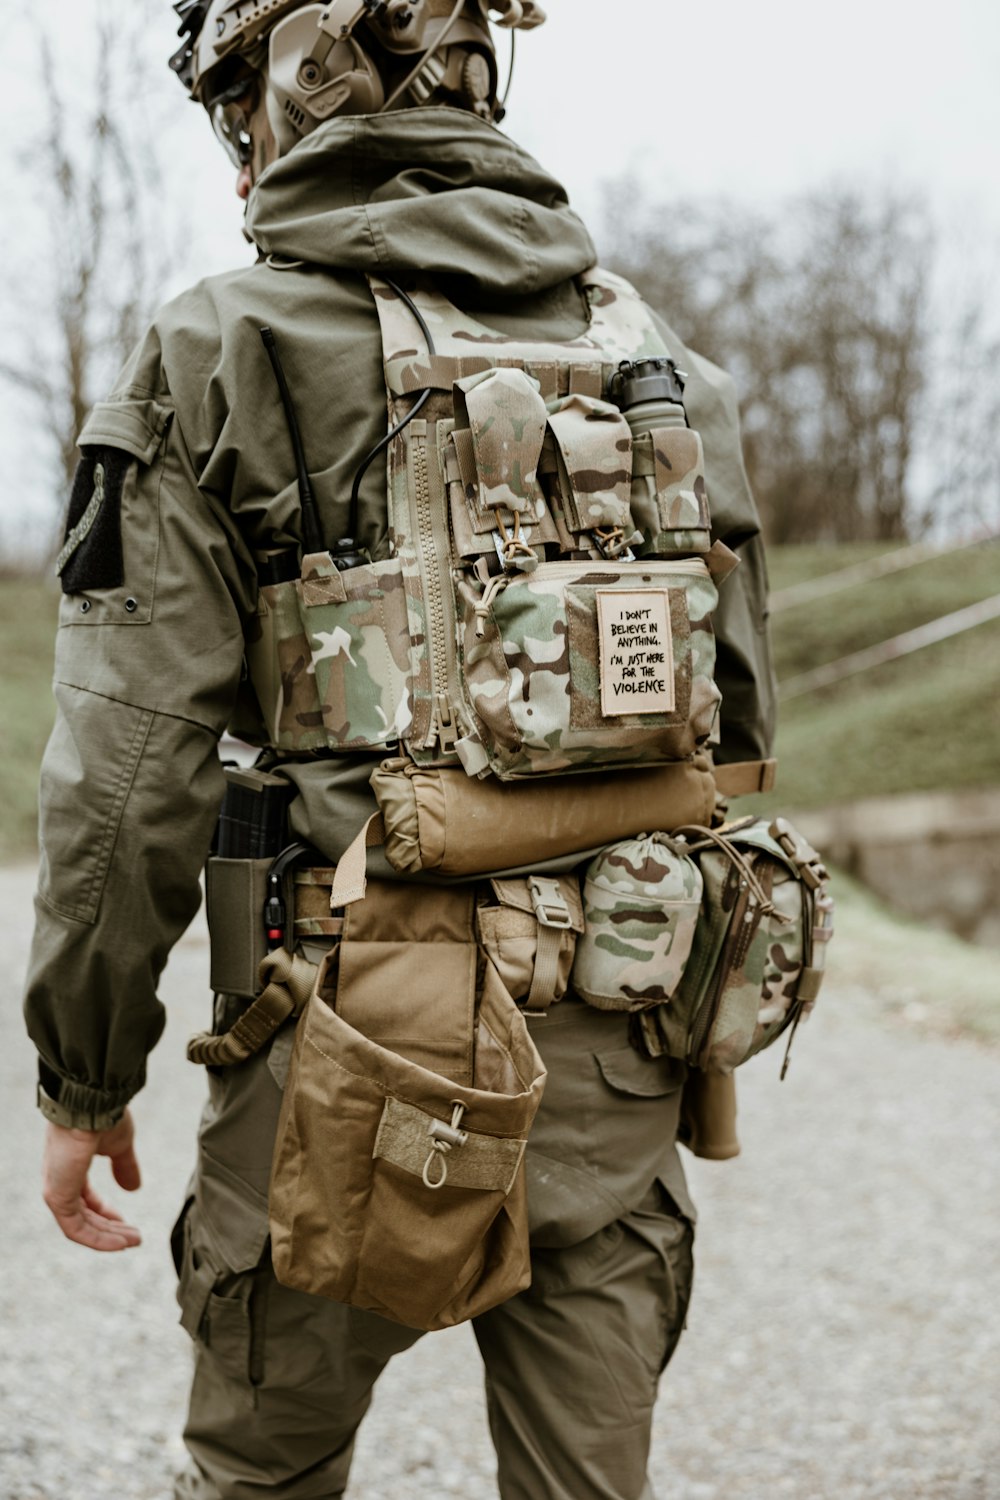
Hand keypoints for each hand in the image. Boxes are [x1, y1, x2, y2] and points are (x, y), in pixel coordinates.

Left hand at [42, 1107, 141, 1251]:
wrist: (92, 1105)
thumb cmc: (103, 1118)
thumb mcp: (120, 1145)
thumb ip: (125, 1167)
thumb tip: (134, 1188)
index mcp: (71, 1167)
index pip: (84, 1200)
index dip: (106, 1213)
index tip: (126, 1223)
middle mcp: (60, 1181)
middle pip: (84, 1216)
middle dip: (110, 1229)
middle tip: (134, 1238)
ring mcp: (57, 1190)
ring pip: (81, 1226)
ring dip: (108, 1237)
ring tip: (133, 1241)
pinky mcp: (58, 1197)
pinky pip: (76, 1228)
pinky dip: (99, 1238)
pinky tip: (120, 1243)